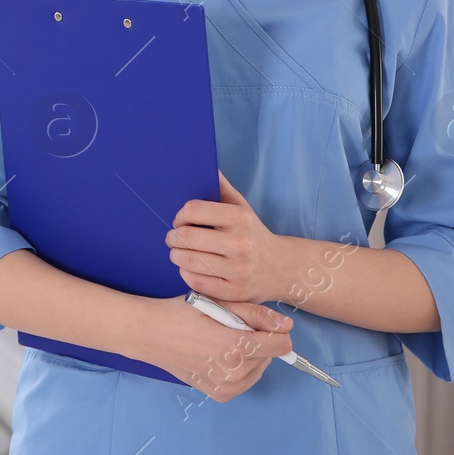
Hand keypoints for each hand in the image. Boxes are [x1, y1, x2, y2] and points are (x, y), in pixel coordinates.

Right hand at [139, 294, 292, 401]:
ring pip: (259, 368)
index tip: (258, 323)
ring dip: (249, 355)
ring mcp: (226, 387)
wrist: (151, 334)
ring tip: (222, 341)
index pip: (282, 345)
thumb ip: (257, 314)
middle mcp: (234, 372)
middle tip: (229, 328)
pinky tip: (219, 355)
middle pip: (270, 356)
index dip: (274, 331)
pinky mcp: (220, 394)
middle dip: (258, 340)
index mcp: (235, 346)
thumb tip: (287, 326)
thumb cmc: (181, 314)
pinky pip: (246, 380)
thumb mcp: (220, 304)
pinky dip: (240, 368)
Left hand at [166, 172, 288, 304]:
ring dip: (176, 255)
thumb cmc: (252, 234)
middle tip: (173, 238)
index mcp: (240, 219)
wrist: (281, 268)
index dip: (179, 214)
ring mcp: (237, 271)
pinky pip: (194, 281)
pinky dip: (186, 273)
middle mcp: (240, 244)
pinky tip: (191, 268)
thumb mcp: (242, 207)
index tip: (180, 219)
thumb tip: (203, 162)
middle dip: (172, 237)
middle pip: (186, 237)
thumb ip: (221, 187)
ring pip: (187, 260)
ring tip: (179, 252)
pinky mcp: (233, 292)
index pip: (193, 210)